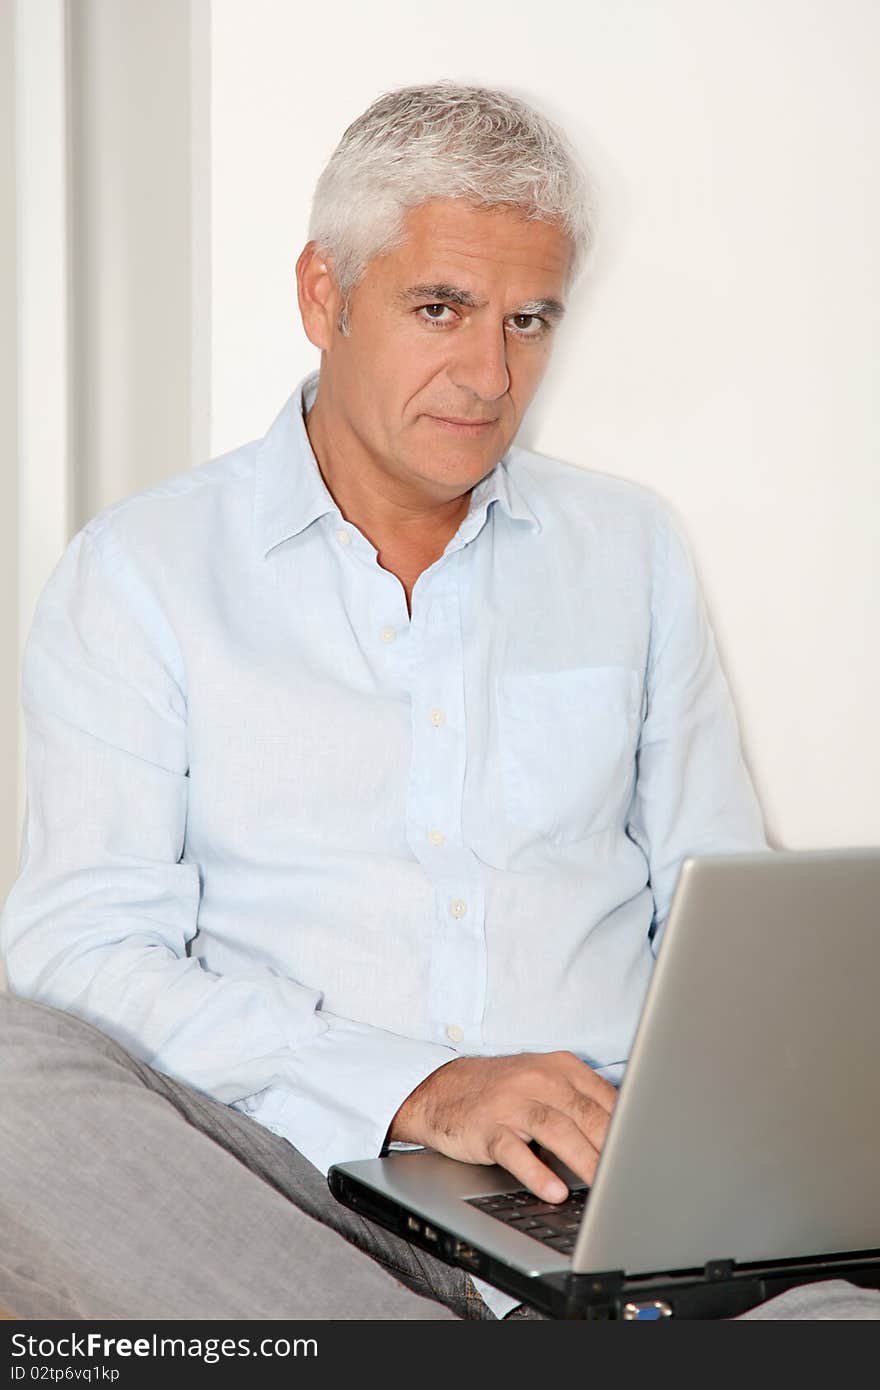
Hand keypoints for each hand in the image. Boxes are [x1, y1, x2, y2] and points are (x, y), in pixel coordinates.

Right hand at [387, 1051, 616, 1202]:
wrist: (443, 1089)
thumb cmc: (504, 1091)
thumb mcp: (546, 1082)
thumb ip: (583, 1102)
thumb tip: (629, 1135)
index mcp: (561, 1067)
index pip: (607, 1099)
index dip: (631, 1129)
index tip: (649, 1154)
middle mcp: (540, 1080)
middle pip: (587, 1115)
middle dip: (615, 1148)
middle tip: (635, 1177)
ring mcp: (512, 1102)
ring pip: (558, 1131)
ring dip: (585, 1161)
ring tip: (605, 1187)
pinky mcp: (488, 1127)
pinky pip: (515, 1151)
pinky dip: (537, 1172)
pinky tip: (554, 1190)